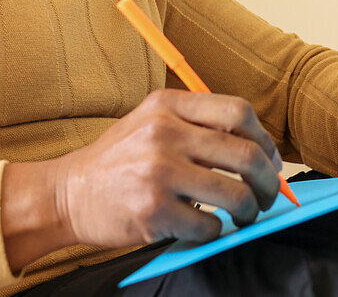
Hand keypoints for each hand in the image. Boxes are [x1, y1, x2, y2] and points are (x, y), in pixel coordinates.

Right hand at [1, 89, 282, 269]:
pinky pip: (208, 225)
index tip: (270, 161)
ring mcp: (158, 170)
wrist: (67, 193)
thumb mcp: (150, 123)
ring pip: (234, 193)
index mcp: (167, 105)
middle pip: (245, 153)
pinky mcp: (152, 209)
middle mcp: (163, 132)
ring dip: (248, 210)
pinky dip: (214, 231)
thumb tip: (258, 152)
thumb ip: (195, 125)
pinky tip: (203, 226)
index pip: (238, 112)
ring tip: (242, 215)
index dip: (264, 140)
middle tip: (267, 196)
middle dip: (267, 181)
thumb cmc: (118, 161)